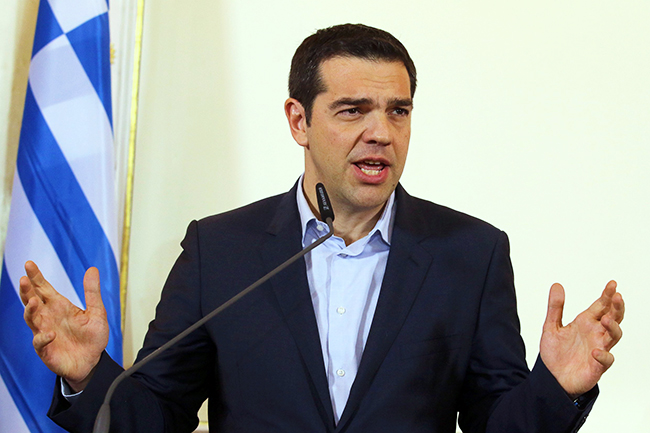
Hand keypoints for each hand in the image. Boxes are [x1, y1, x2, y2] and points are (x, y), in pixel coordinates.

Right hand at [20, 261, 108, 391]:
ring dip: (30, 310)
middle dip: (26, 290)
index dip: (36, 277)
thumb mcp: (97, 312)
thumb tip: (92, 269)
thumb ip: (92, 292)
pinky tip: (51, 334)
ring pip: (31, 319)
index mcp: (59, 306)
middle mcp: (48, 318)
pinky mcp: (46, 350)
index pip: (43, 288)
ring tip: (32, 301)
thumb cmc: (92, 337)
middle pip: (32, 301)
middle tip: (24, 279)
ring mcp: (44, 333)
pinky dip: (43, 337)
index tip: (29, 264)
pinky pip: (40, 342)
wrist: (93, 362)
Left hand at [540, 280, 623, 397]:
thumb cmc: (555, 353)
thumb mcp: (550, 327)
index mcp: (586, 323)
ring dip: (613, 328)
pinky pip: (606, 360)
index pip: (601, 306)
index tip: (612, 284)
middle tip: (617, 296)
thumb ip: (555, 307)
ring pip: (614, 336)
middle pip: (613, 318)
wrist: (551, 378)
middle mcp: (595, 334)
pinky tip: (595, 352)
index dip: (607, 295)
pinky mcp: (597, 366)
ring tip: (607, 319)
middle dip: (617, 307)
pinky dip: (603, 356)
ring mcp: (598, 349)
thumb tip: (557, 285)